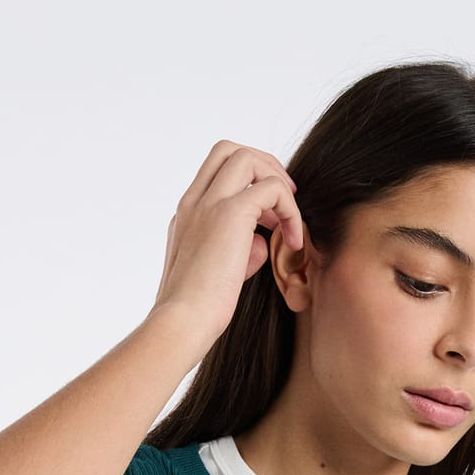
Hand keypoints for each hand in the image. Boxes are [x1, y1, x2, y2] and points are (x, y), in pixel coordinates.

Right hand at [150, 139, 304, 359]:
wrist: (182, 323)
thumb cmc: (197, 312)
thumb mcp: (217, 274)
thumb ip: (238, 251)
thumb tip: (260, 242)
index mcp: (187, 215)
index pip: (216, 172)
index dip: (247, 183)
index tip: (267, 215)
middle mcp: (194, 202)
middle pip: (229, 151)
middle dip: (264, 167)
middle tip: (284, 200)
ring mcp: (209, 204)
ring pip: (247, 157)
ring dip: (277, 182)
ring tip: (288, 222)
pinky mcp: (231, 214)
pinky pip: (272, 189)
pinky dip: (290, 210)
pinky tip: (292, 242)